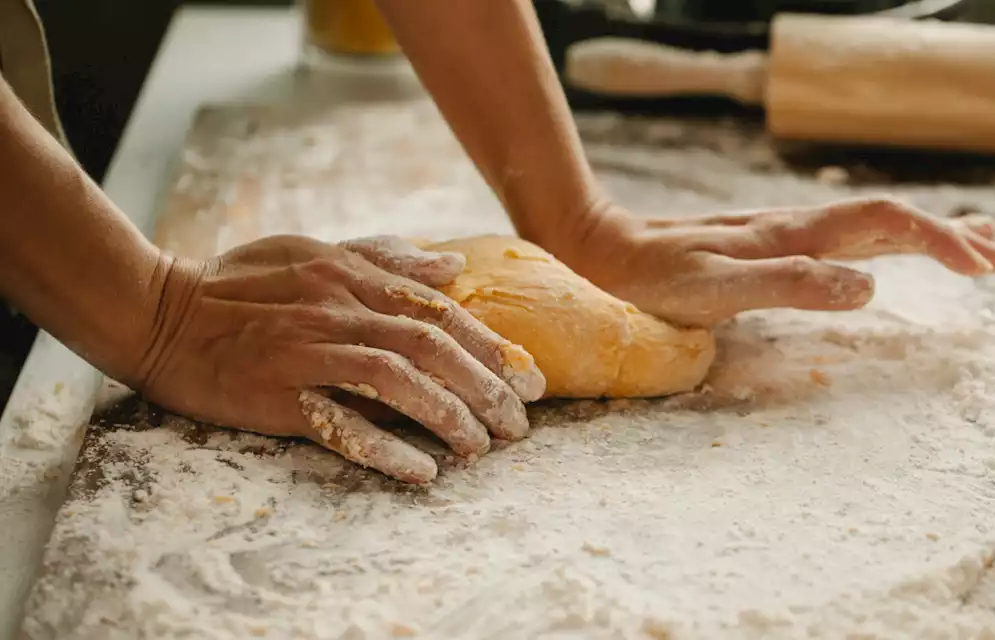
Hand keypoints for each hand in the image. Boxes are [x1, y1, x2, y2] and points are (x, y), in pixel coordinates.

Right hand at [125, 235, 545, 483]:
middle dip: (487, 388)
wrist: (156, 310)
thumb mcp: (312, 251)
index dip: (493, 347)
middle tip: (520, 424)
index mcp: (350, 277)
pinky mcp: (277, 395)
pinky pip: (340, 423)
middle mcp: (337, 311)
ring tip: (482, 448)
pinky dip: (386, 446)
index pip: (439, 312)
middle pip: (432, 348)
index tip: (530, 379)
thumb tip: (449, 267)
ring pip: (398, 382)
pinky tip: (422, 470)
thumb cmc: (237, 282)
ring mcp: (307, 353)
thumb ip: (383, 259)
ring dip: (449, 417)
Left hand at [547, 199, 994, 326]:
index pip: (888, 224)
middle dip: (951, 237)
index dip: (941, 241)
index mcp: (797, 235)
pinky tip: (887, 252)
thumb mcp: (720, 291)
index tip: (984, 269)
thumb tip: (871, 286)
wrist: (608, 250)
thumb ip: (792, 286)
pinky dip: (886, 242)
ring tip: (976, 247)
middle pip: (893, 219)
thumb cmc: (656, 280)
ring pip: (873, 225)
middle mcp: (799, 227)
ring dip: (928, 235)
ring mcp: (787, 234)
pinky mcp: (772, 246)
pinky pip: (845, 238)